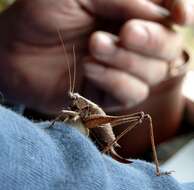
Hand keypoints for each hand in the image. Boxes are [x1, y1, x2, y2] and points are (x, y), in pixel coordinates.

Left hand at [0, 0, 192, 112]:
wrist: (17, 52)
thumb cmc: (42, 16)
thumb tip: (162, 12)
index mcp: (128, 16)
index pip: (169, 16)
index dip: (181, 12)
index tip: (182, 15)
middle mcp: (131, 46)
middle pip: (168, 49)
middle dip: (152, 41)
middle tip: (126, 31)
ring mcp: (122, 73)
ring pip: (153, 74)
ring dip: (127, 60)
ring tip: (95, 46)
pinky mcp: (109, 96)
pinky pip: (132, 94)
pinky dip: (116, 81)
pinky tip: (90, 68)